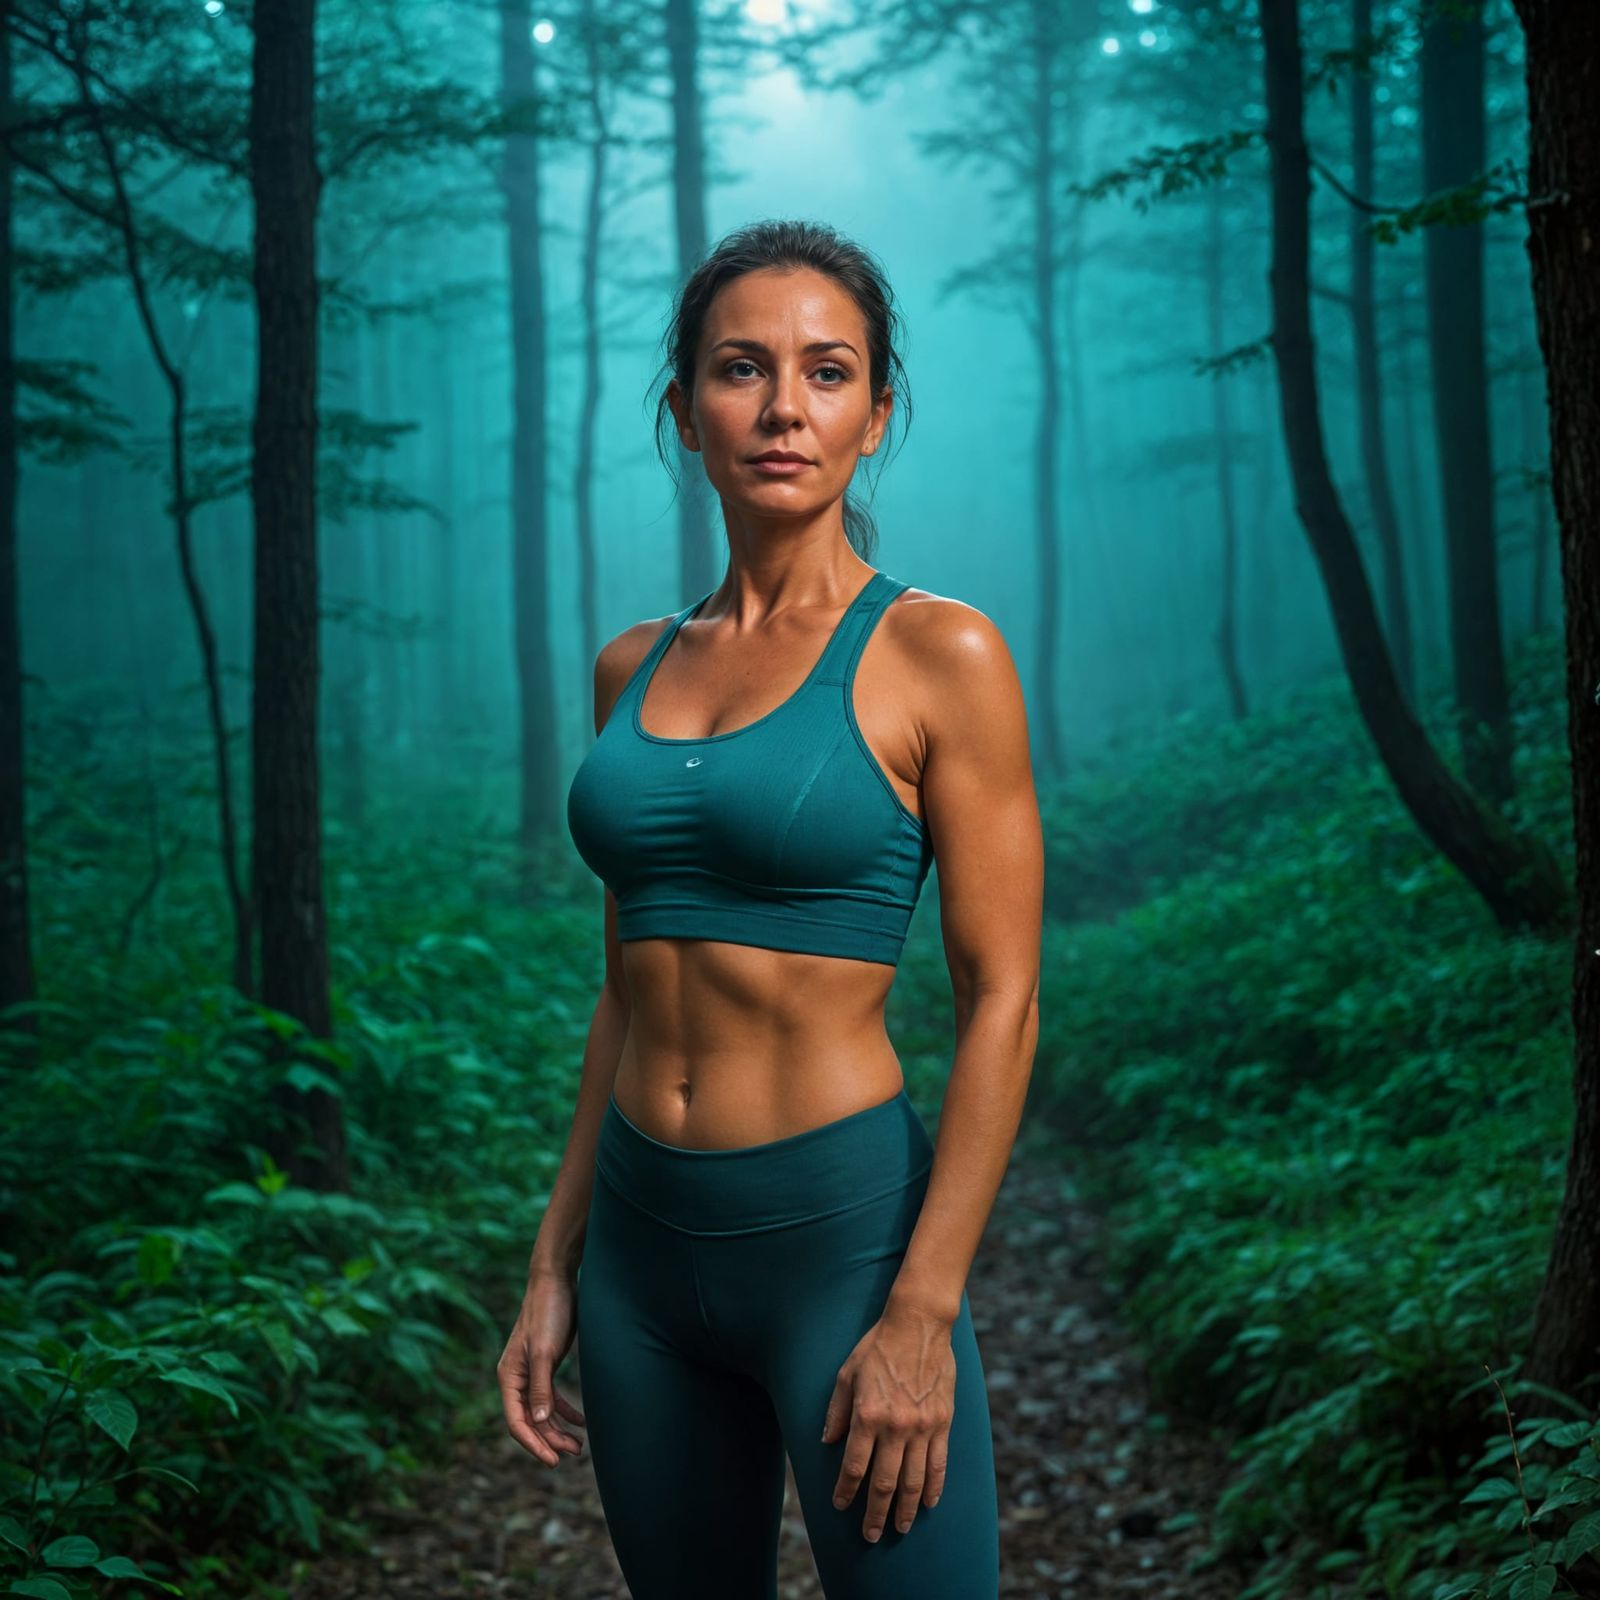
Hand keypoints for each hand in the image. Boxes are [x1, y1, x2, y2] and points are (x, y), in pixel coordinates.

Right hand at [497, 1270, 586, 1466]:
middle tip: (573, 1454)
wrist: (557, 1280)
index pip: (517, 1421)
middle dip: (550, 1440)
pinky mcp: (547, 1365)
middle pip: (530, 1421)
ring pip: (542, 1412)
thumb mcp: (545, 1352)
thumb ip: (541, 1387)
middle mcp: (517, 1378)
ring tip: (579, 1446)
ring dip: (558, 1429)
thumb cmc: (548, 1313)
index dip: (533, 1444)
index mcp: (510, 1377)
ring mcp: (532, 1372)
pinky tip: (582, 1421)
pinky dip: (566, 1410)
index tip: (553, 1461)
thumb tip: (538, 1421)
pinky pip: (552, 1397)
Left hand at [821, 1301, 955, 1541]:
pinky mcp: (942, 1422)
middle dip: (875, 1513)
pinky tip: (929, 1504)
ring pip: (914, 1480)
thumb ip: (836, 1411)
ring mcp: (922, 1427)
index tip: (840, 1506)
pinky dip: (934, 1487)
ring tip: (900, 1528)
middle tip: (870, 1535)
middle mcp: (895, 1426)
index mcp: (867, 1415)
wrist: (919, 1324)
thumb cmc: (877, 1347)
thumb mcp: (846, 1374)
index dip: (846, 1491)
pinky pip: (939, 1463)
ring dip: (906, 1509)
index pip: (854, 1466)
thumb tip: (827, 1443)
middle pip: (884, 1482)